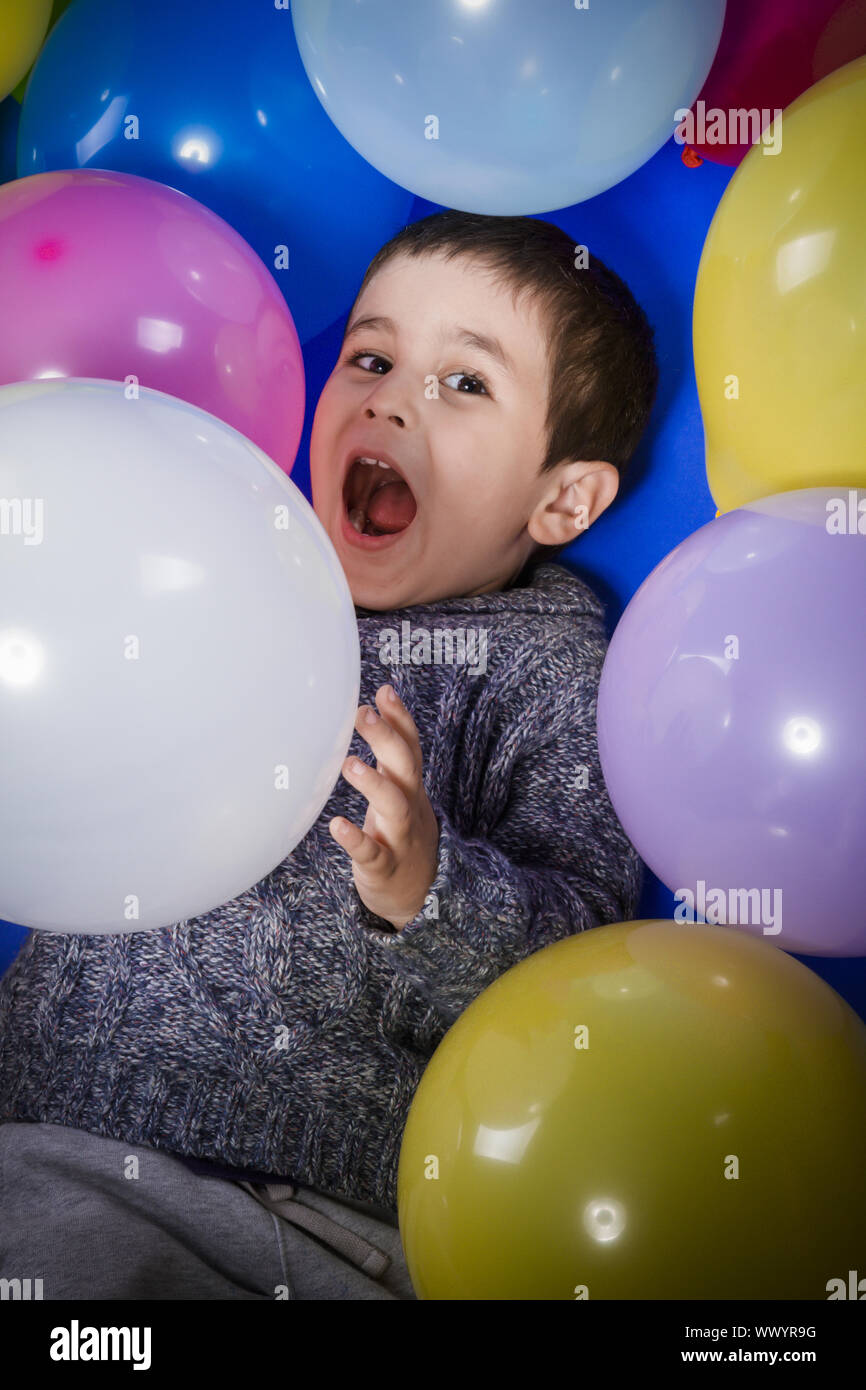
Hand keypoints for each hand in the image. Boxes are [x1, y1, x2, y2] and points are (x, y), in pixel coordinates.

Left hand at [329, 683, 438, 929]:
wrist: (420, 896)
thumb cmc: (400, 834)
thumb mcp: (400, 793)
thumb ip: (388, 757)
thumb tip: (367, 709)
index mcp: (410, 787)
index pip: (410, 746)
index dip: (400, 719)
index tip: (383, 690)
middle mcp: (409, 807)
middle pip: (406, 767)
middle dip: (387, 739)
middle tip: (362, 715)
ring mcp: (398, 837)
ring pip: (394, 807)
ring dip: (374, 784)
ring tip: (349, 764)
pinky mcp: (383, 867)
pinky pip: (371, 853)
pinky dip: (356, 839)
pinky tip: (337, 825)